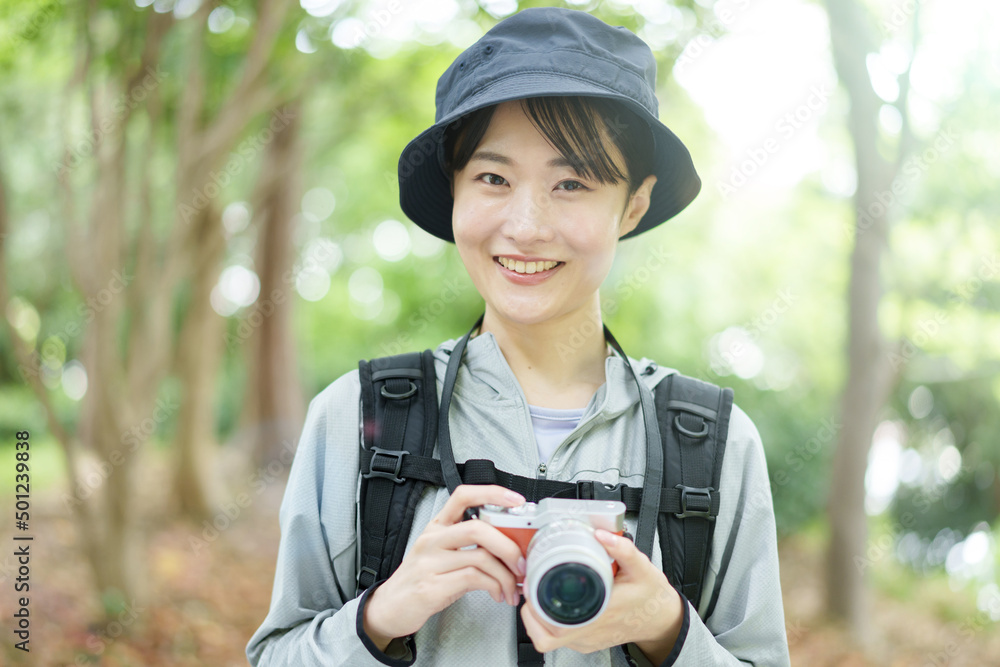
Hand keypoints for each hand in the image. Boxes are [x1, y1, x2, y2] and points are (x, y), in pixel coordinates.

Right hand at [363, 484, 526, 649]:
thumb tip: (511, 545)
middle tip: (522, 561)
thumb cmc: (422, 579)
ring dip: (506, 574)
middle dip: (509, 545)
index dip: (492, 493)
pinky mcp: (432, 586)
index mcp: (437, 526)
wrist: (390, 607)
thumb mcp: (443, 554)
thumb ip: (471, 546)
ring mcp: (430, 563)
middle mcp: (432, 540)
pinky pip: (474, 579)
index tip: (516, 500)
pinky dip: (494, 586)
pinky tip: (498, 594)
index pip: (463, 496)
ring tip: (513, 586)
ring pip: (481, 557)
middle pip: (478, 528)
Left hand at [519, 529, 682, 660]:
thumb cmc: (651, 597)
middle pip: (544, 636)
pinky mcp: (588, 642)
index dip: (534, 612)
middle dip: (531, 612)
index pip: (552, 630)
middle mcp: (589, 632)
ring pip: (550, 638)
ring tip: (540, 594)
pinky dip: (551, 622)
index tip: (532, 590)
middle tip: (532, 588)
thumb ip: (622, 549)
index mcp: (598, 615)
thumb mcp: (642, 568)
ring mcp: (587, 640)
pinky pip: (561, 637)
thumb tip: (601, 534)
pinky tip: (555, 603)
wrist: (662, 619)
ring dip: (539, 617)